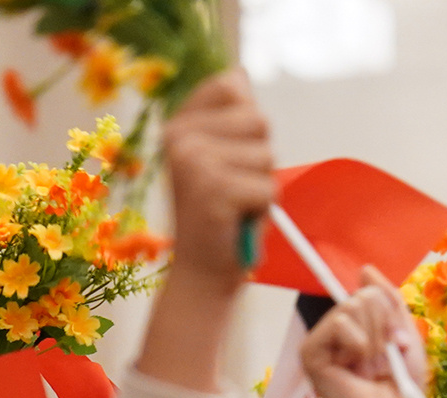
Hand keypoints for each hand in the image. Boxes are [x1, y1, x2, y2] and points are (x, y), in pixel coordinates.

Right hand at [157, 72, 274, 298]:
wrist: (201, 274)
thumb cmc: (218, 216)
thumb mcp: (219, 157)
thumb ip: (229, 116)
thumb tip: (240, 73)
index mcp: (177, 124)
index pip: (232, 85)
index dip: (247, 120)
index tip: (230, 155)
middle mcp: (178, 137)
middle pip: (258, 120)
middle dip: (260, 158)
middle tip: (235, 188)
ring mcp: (193, 162)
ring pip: (267, 155)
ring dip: (262, 185)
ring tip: (235, 206)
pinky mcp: (214, 190)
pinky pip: (268, 188)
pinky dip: (262, 210)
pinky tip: (236, 222)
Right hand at [304, 268, 422, 397]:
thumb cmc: (400, 392)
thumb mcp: (407, 340)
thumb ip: (391, 302)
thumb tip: (365, 270)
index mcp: (362, 329)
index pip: (370, 295)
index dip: (385, 309)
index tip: (395, 342)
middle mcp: (340, 331)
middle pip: (365, 297)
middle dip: (384, 329)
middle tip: (383, 362)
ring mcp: (323, 340)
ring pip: (353, 307)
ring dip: (373, 340)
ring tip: (370, 368)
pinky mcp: (311, 351)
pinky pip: (338, 323)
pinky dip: (356, 344)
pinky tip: (355, 367)